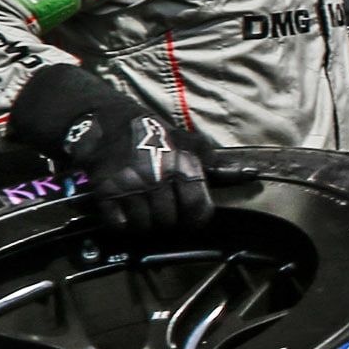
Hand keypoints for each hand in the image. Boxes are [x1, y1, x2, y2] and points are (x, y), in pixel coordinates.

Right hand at [9, 64, 216, 235]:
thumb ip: (210, 159)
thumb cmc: (153, 133)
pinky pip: (119, 225)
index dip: (196, 218)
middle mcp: (157, 176)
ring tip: (144, 209)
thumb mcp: (186, 139)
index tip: (190, 218)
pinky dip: (122, 224)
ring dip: (145, 223)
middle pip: (169, 221)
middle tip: (162, 210)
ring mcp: (130, 185)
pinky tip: (125, 211)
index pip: (197, 208)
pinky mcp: (105, 192)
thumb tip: (243, 175)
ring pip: (145, 226)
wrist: (108, 122)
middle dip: (168, 220)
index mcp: (181, 164)